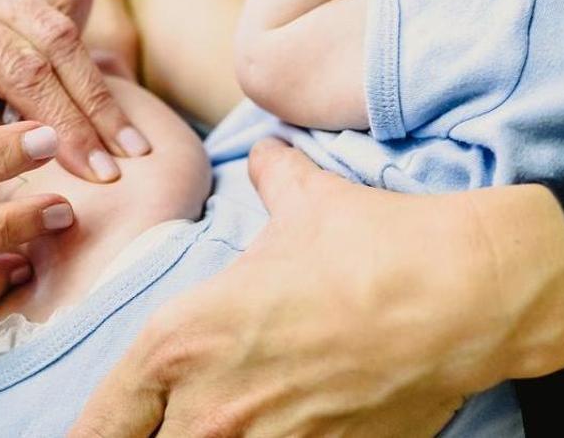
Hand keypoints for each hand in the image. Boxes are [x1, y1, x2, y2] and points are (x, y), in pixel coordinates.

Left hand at [0, 0, 148, 183]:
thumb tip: (15, 161)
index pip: (21, 70)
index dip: (66, 124)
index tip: (97, 172)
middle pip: (58, 42)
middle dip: (99, 108)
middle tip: (132, 158)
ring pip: (71, 13)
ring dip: (99, 78)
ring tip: (125, 134)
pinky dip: (85, 27)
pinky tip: (89, 75)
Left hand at [72, 139, 563, 435]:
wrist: (467, 294)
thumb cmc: (376, 247)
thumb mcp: (307, 204)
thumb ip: (271, 180)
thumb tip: (269, 154)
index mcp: (181, 342)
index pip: (102, 421)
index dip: (96, 429)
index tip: (107, 428)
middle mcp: (209, 408)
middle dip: (152, 437)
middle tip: (167, 421)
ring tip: (235, 418)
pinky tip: (288, 429)